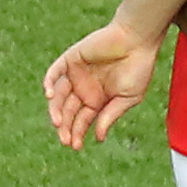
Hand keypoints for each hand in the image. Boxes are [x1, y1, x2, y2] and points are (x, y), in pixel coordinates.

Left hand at [43, 20, 162, 148]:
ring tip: (58, 123)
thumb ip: (110, 115)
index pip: (83, 119)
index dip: (78, 133)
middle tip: (66, 140)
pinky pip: (54, 73)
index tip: (76, 146)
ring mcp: (75, 74)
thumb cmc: (138, 69)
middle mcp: (84, 88)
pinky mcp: (70, 59)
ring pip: (59, 96)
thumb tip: (97, 137)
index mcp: (99, 98)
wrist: (137, 40)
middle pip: (68, 111)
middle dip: (66, 127)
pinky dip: (49, 84)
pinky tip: (50, 96)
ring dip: (56, 110)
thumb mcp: (128, 98)